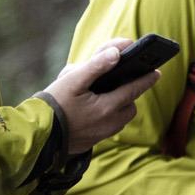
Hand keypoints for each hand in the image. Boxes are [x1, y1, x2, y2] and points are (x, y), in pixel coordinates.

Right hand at [42, 39, 161, 153]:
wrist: (37, 136)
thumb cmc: (53, 105)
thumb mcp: (72, 80)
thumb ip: (96, 65)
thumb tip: (117, 53)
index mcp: (106, 107)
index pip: (134, 89)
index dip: (146, 79)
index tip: (157, 71)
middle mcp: (109, 123)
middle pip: (129, 104)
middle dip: (129, 91)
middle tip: (122, 80)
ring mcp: (102, 134)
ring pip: (121, 116)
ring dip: (119, 104)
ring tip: (105, 92)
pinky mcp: (94, 141)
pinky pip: (110, 125)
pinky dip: (108, 114)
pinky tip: (94, 107)